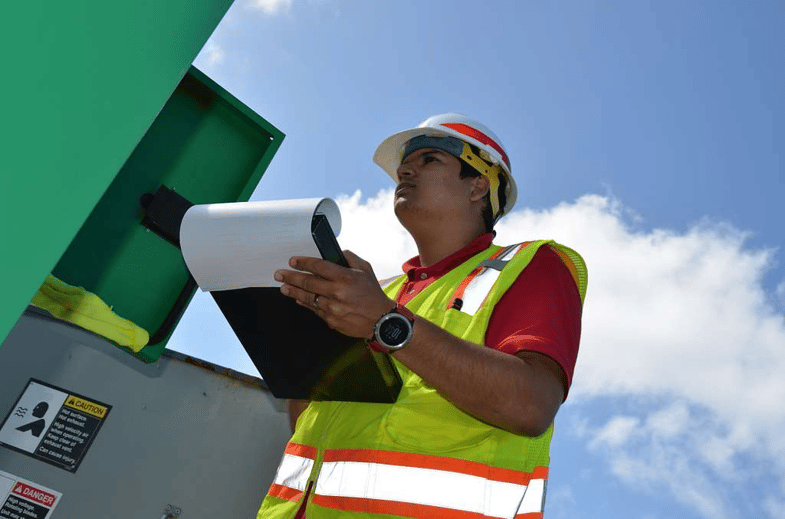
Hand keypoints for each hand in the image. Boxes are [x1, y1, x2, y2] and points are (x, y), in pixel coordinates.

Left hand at [273, 251, 395, 338]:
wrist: (381, 321)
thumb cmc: (373, 295)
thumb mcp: (366, 270)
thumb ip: (350, 258)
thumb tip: (337, 252)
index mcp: (346, 277)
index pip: (318, 266)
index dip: (303, 262)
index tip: (293, 261)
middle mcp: (337, 292)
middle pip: (308, 282)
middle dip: (291, 277)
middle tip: (279, 274)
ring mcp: (333, 308)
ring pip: (308, 297)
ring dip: (293, 291)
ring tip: (284, 287)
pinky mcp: (331, 320)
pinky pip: (314, 310)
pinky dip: (305, 303)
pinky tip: (298, 298)